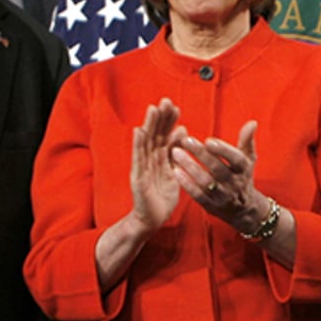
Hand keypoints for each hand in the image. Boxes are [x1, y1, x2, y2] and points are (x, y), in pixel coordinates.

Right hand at [127, 99, 184, 234]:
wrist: (152, 219)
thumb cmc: (162, 198)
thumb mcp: (174, 172)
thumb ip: (177, 154)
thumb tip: (183, 131)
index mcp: (160, 159)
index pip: (165, 136)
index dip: (169, 122)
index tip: (176, 107)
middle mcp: (149, 160)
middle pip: (155, 135)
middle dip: (160, 118)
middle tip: (166, 101)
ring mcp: (142, 167)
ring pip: (146, 143)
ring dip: (149, 125)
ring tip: (153, 109)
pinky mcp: (137, 177)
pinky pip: (138, 159)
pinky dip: (138, 145)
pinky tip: (139, 131)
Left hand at [174, 119, 273, 236]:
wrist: (243, 209)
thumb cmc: (241, 176)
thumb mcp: (247, 159)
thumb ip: (247, 140)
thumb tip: (252, 122)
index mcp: (244, 170)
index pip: (236, 159)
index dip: (223, 150)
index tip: (208, 140)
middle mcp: (235, 184)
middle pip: (218, 169)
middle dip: (201, 154)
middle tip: (185, 140)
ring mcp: (223, 196)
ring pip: (206, 182)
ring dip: (190, 167)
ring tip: (176, 152)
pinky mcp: (211, 206)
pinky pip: (198, 195)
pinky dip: (187, 184)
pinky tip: (175, 171)